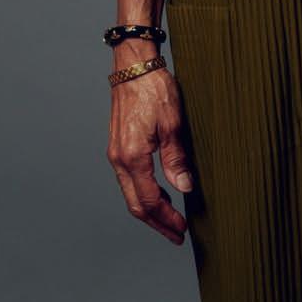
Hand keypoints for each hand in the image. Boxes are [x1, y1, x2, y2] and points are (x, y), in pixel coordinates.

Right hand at [106, 66, 193, 245]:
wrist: (134, 66)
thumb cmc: (154, 89)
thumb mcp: (173, 123)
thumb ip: (176, 158)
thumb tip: (184, 187)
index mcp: (133, 156)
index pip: (148, 201)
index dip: (166, 219)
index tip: (182, 231)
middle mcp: (119, 159)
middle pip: (135, 205)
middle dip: (156, 222)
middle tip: (176, 235)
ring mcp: (116, 154)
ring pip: (130, 194)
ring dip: (150, 209)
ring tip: (171, 218)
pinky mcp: (118, 147)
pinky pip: (129, 180)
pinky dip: (144, 193)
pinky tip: (159, 193)